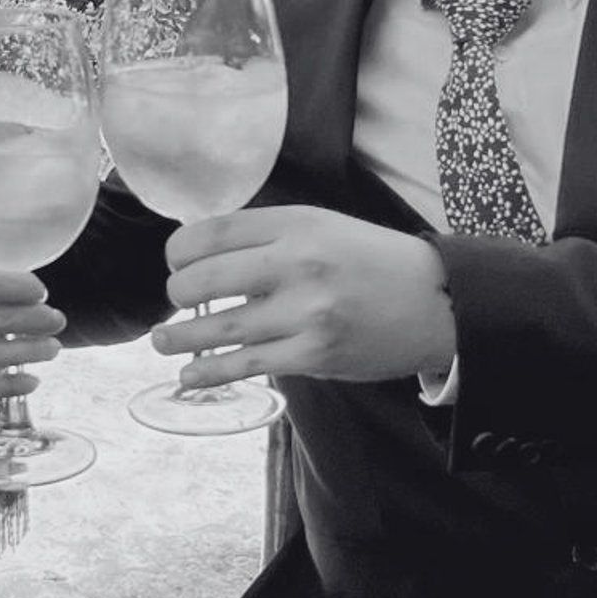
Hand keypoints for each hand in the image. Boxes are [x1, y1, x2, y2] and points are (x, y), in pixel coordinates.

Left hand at [153, 206, 455, 388]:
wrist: (435, 302)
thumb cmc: (372, 262)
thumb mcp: (323, 227)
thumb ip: (270, 237)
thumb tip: (206, 254)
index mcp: (298, 223)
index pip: (214, 231)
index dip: (180, 249)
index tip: (174, 261)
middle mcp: (298, 263)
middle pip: (205, 277)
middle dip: (177, 292)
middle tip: (175, 300)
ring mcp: (306, 312)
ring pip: (220, 326)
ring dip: (179, 337)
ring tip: (161, 340)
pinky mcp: (315, 353)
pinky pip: (247, 364)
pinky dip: (209, 371)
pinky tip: (189, 374)